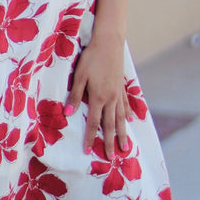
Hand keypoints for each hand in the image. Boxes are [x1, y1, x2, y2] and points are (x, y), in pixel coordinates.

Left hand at [65, 32, 129, 159]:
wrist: (109, 42)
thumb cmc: (91, 57)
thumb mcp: (79, 75)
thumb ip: (75, 95)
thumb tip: (68, 114)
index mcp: (99, 97)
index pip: (94, 123)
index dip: (91, 138)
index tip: (88, 151)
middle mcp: (111, 98)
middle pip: (110, 125)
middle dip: (110, 142)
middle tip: (112, 158)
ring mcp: (119, 93)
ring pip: (121, 118)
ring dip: (123, 133)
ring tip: (126, 147)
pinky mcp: (122, 86)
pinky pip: (126, 105)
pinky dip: (128, 114)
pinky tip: (130, 120)